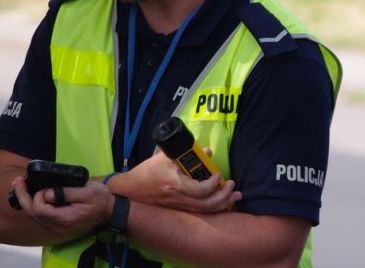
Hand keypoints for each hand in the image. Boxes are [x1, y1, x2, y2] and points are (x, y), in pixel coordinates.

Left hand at [10, 176, 110, 239]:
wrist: (109, 212)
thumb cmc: (100, 200)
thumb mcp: (88, 192)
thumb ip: (66, 192)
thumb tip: (47, 193)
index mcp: (64, 218)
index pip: (40, 209)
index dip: (37, 196)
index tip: (44, 186)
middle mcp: (57, 226)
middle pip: (32, 213)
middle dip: (22, 196)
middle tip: (17, 181)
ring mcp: (56, 227)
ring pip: (34, 215)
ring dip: (26, 200)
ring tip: (20, 185)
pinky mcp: (57, 224)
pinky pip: (40, 216)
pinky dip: (33, 204)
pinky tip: (32, 194)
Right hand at [109, 151, 240, 213]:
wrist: (129, 191)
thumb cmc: (146, 173)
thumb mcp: (164, 158)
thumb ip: (186, 153)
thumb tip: (207, 151)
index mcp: (175, 185)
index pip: (199, 190)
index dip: (212, 184)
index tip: (218, 174)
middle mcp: (179, 200)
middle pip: (207, 205)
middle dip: (224, 196)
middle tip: (233, 186)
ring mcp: (179, 207)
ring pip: (205, 211)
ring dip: (223, 204)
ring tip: (235, 197)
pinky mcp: (179, 210)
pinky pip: (200, 213)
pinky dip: (214, 209)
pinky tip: (224, 204)